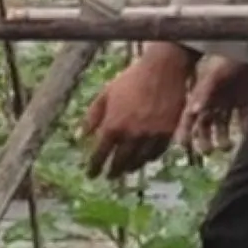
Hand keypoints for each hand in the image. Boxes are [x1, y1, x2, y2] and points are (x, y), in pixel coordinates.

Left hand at [81, 44, 191, 179]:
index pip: (100, 154)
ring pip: (139, 161)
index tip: (91, 175)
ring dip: (130, 168)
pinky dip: (147, 159)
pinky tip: (142, 159)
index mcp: (113, 125)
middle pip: (120, 162)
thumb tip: (79, 136)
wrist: (163, 70)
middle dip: (112, 172)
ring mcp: (151, 135)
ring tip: (124, 170)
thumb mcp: (105, 95)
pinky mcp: (168, 133)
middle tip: (108, 177)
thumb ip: (91, 117)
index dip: (94, 167)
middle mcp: (132, 134)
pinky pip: (156, 153)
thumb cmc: (130, 80)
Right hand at [179, 55, 247, 153]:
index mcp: (201, 97)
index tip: (182, 145)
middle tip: (207, 151)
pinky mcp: (244, 102)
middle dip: (204, 140)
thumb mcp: (212, 78)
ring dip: (223, 138)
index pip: (188, 118)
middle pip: (205, 126)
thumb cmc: (225, 63)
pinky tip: (244, 137)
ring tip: (227, 147)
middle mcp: (212, 103)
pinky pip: (243, 119)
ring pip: (223, 126)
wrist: (246, 51)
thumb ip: (202, 93)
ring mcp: (228, 103)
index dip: (184, 131)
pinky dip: (244, 129)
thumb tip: (193, 111)